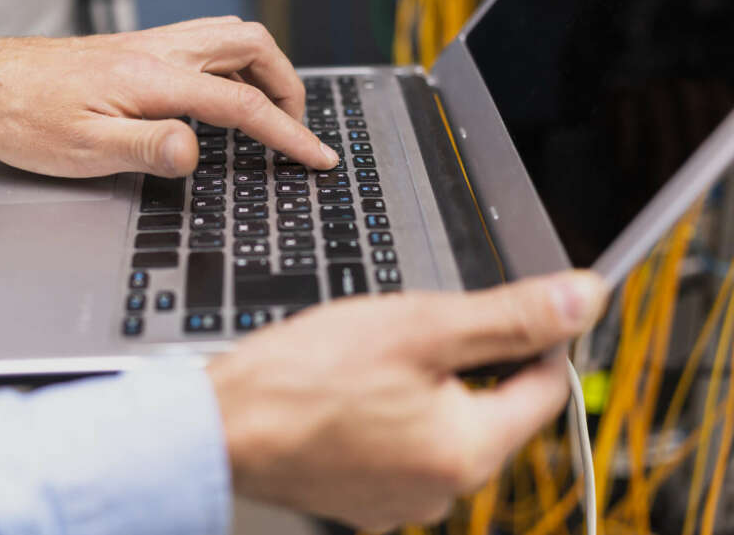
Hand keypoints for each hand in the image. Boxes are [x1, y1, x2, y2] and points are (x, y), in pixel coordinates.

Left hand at [0, 18, 339, 175]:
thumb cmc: (22, 117)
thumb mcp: (81, 149)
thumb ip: (145, 148)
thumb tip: (195, 151)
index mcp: (152, 79)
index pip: (241, 106)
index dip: (288, 134)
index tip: (317, 157)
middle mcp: (157, 52)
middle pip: (249, 45)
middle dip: (287, 84)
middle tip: (296, 127)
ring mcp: (147, 46)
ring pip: (228, 37)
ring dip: (262, 69)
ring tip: (270, 110)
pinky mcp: (135, 51)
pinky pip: (202, 45)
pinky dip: (231, 67)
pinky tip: (220, 98)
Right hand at [208, 271, 608, 530]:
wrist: (221, 427)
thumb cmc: (304, 377)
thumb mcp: (418, 327)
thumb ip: (508, 317)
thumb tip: (581, 301)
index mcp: (469, 450)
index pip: (546, 386)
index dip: (533, 338)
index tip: (501, 311)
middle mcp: (444, 491)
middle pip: (493, 408)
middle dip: (468, 363)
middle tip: (414, 332)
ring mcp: (402, 502)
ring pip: (445, 426)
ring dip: (427, 388)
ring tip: (372, 363)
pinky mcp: (367, 500)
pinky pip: (405, 449)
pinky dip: (393, 418)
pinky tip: (353, 395)